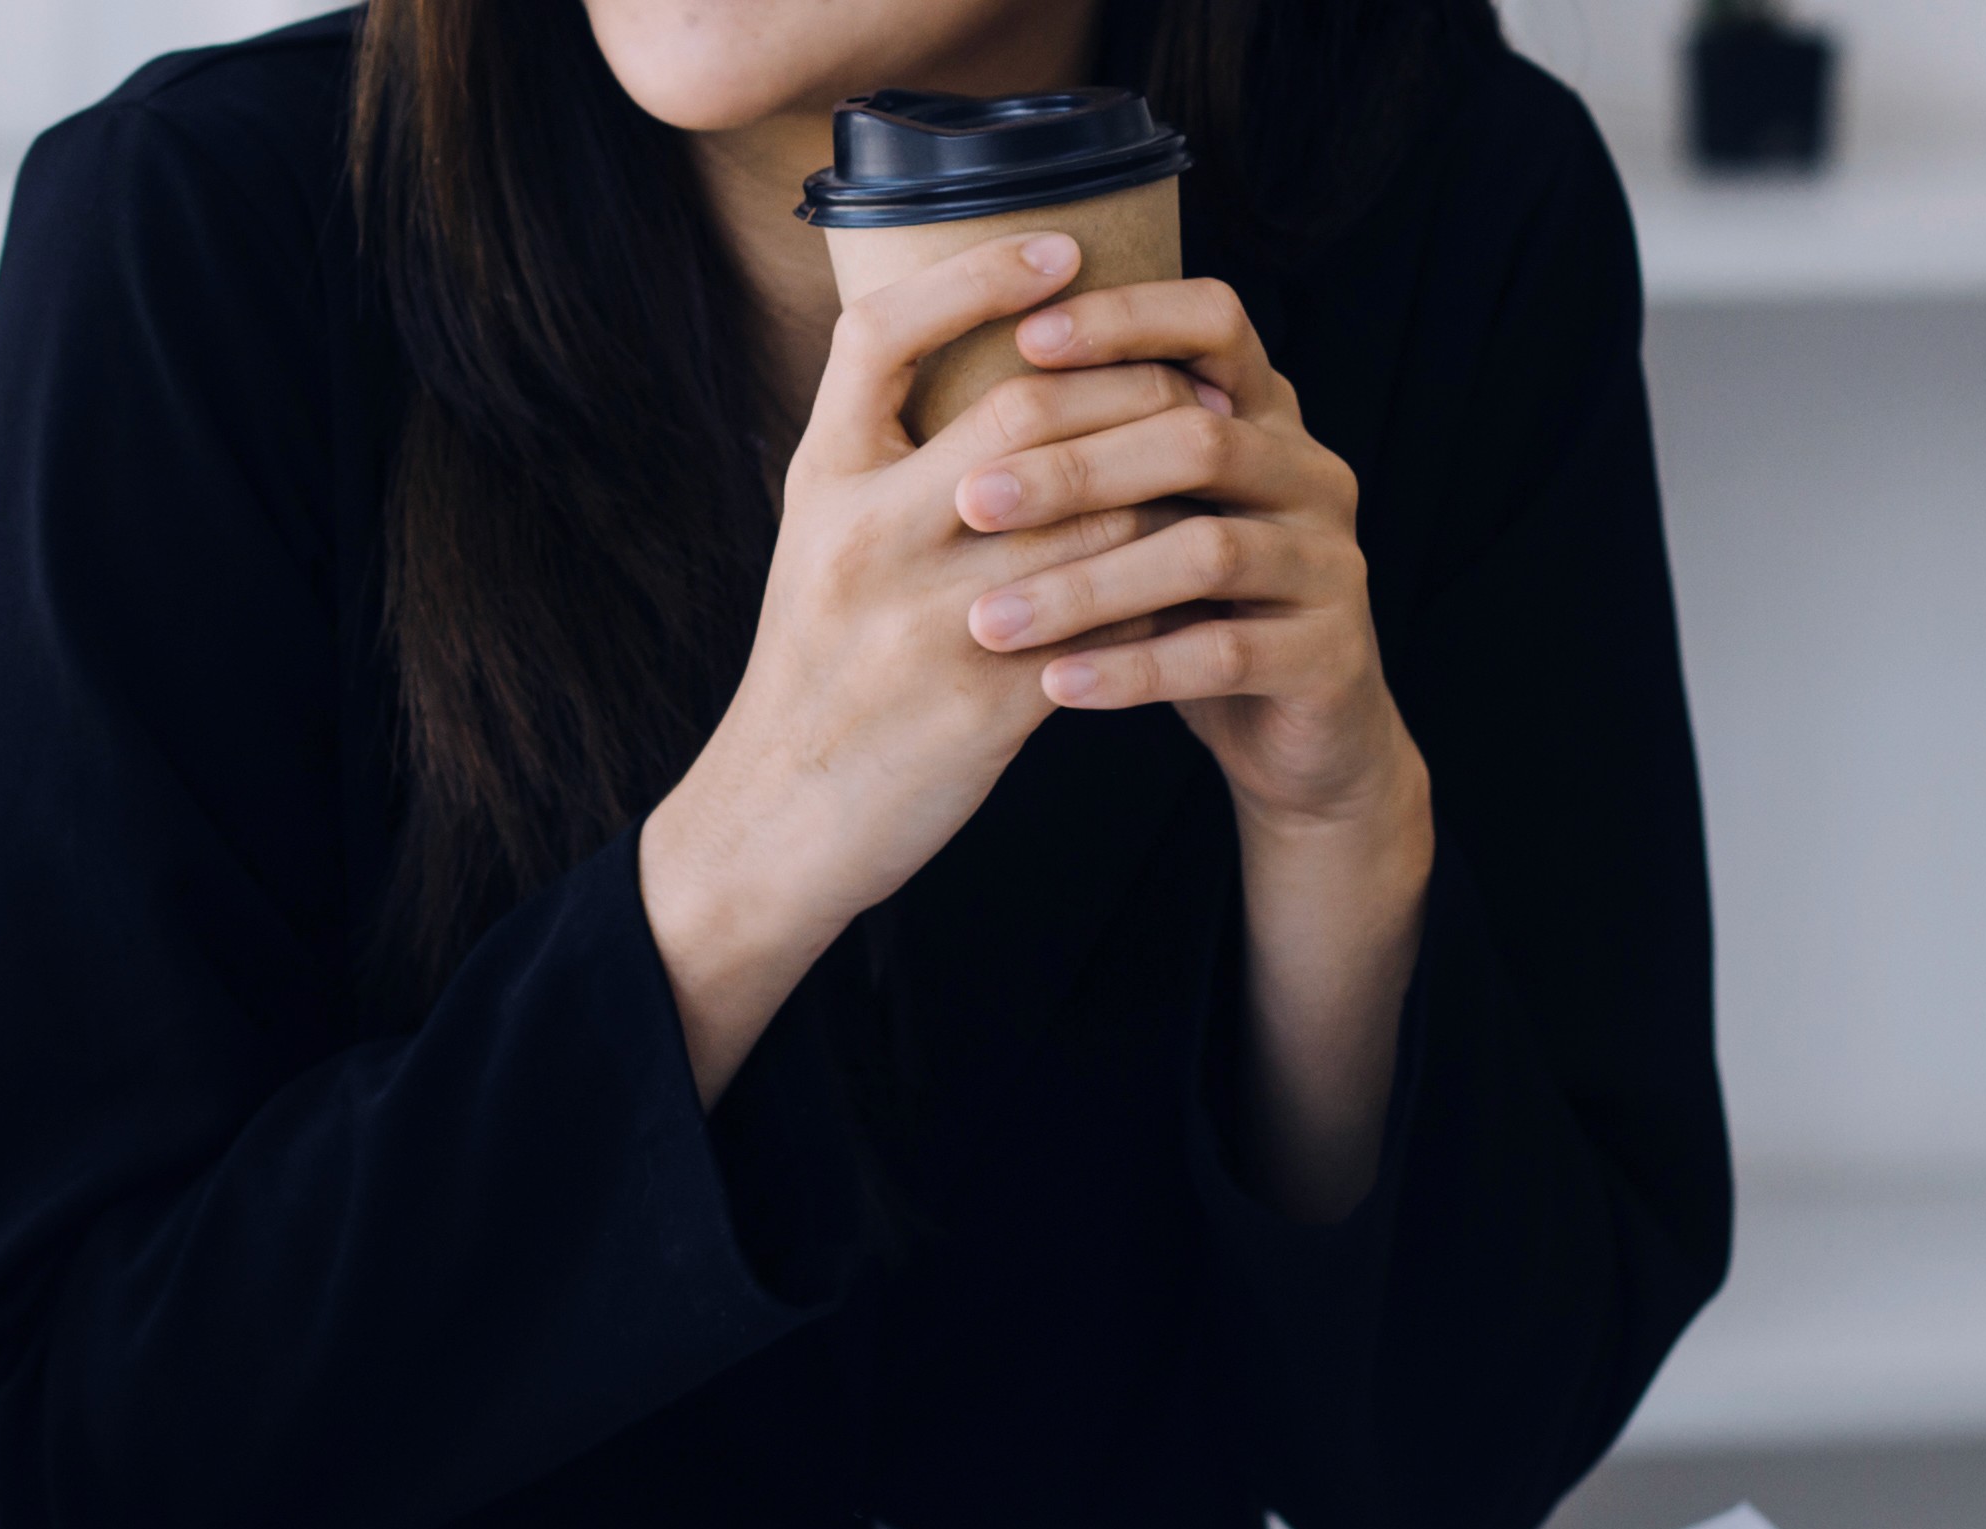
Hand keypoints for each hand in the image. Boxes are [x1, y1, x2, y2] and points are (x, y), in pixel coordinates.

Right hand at [639, 231, 1173, 1099]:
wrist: (777, 822)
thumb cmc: (817, 670)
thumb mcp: (819, 542)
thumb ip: (890, 461)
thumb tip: (1006, 375)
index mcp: (823, 483)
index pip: (885, 332)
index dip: (978, 276)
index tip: (1063, 249)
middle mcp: (867, 538)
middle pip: (1024, 411)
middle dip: (1125, 386)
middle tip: (1188, 381)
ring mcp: (928, 620)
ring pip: (1090, 513)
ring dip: (1162, 485)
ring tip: (1208, 468)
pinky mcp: (985, 703)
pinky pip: (1106, 618)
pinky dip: (1155, 587)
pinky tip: (1187, 575)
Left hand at [951, 278, 1418, 835]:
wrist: (1293, 728)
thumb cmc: (1189, 601)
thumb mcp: (1149, 510)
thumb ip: (1100, 448)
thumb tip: (962, 393)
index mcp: (1265, 415)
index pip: (1215, 323)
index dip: (1127, 320)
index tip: (1024, 339)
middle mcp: (1310, 473)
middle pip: (1199, 439)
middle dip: (1076, 466)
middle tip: (968, 501)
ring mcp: (1331, 563)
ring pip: (1209, 552)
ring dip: (1087, 585)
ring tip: (988, 620)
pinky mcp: (1330, 655)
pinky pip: (1223, 655)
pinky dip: (1133, 670)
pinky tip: (1054, 684)